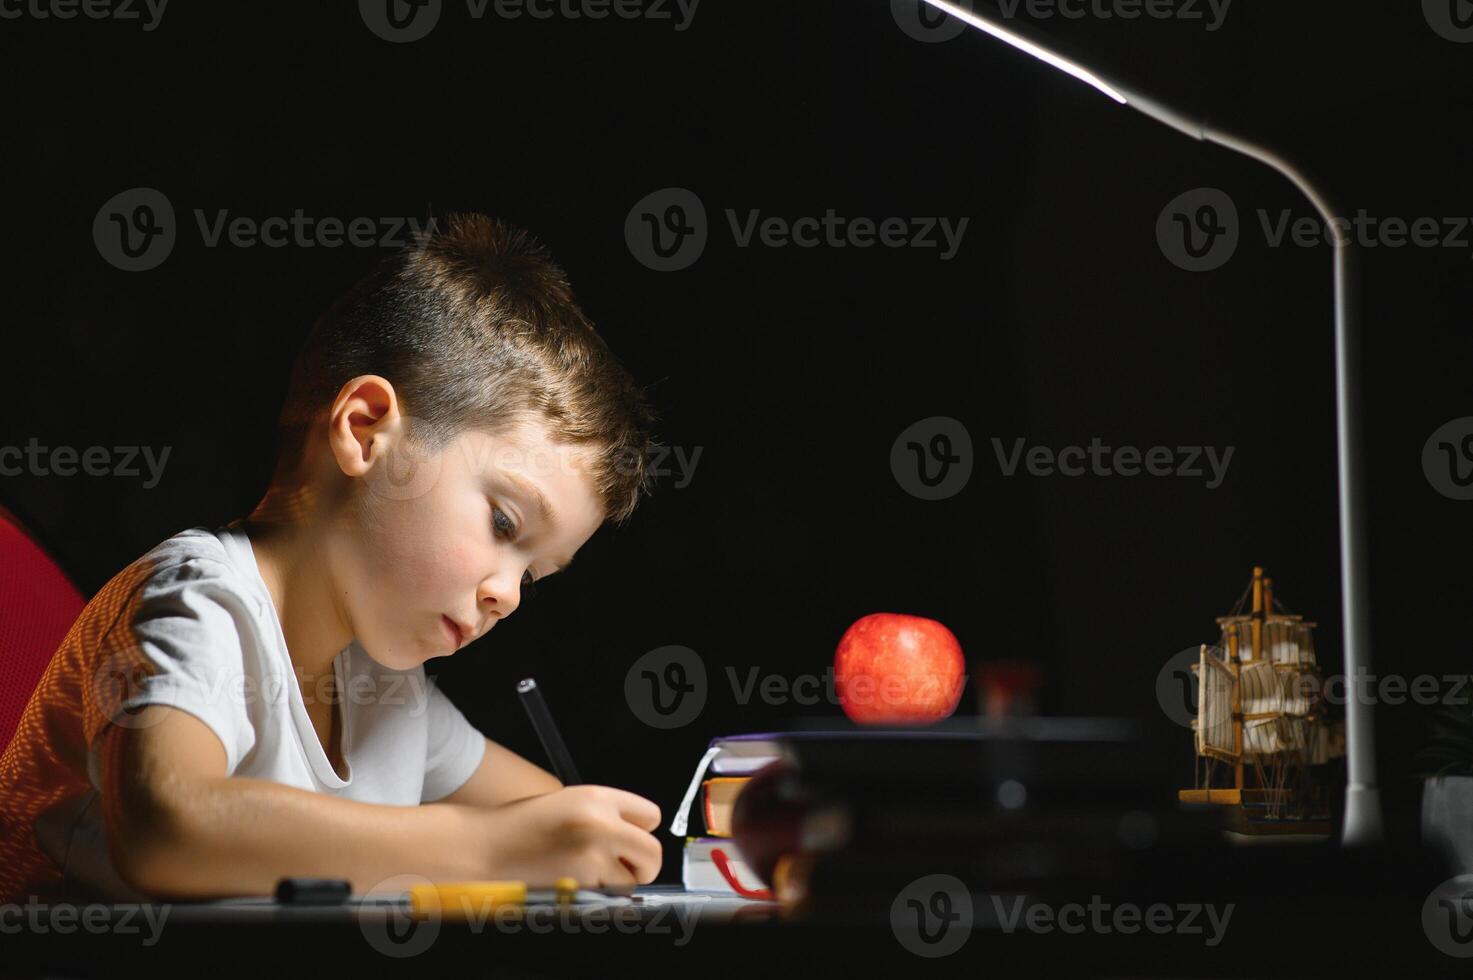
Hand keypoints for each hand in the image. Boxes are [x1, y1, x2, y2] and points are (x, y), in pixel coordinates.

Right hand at [469, 784, 662, 887]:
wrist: (485, 847)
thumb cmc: (521, 827)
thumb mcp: (568, 802)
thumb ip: (606, 814)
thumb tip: (636, 836)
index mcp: (598, 797)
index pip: (651, 816)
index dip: (640, 831)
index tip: (630, 839)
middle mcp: (601, 822)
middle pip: (653, 852)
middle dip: (642, 865)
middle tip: (624, 867)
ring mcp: (593, 854)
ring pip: (632, 881)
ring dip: (617, 882)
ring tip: (586, 872)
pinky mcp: (582, 883)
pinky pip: (608, 896)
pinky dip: (597, 895)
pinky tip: (572, 881)